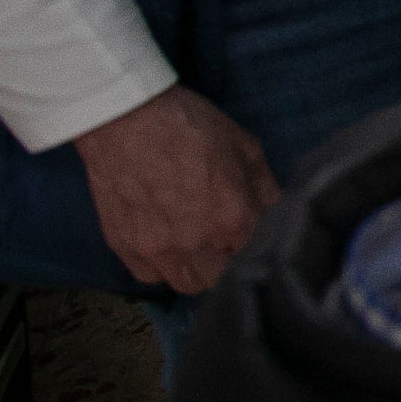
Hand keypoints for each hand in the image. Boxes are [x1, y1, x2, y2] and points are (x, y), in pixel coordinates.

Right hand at [73, 84, 277, 293]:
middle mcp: (196, 242)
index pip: (257, 256)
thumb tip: (276, 213)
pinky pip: (149, 275)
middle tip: (224, 240)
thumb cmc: (189, 125)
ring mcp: (157, 247)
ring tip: (195, 243)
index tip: (250, 235)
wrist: (125, 117)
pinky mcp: (124, 245)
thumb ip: (265, 188)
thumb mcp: (245, 147)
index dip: (256, 246)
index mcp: (233, 218)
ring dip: (196, 269)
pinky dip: (159, 266)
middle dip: (228, 263)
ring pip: (186, 284)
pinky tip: (164, 240)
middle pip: (222, 278)